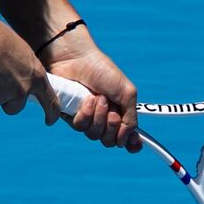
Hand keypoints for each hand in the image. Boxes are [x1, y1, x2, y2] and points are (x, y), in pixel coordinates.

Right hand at [0, 7, 58, 123]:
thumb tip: (17, 80)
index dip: (51, 113)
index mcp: (36, 77)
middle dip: (9, 100)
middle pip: (16, 106)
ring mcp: (3, 96)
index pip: (50, 102)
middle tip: (0, 83)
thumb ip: (23, 71)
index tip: (50, 120)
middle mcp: (22, 90)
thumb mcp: (21, 53)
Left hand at [39, 28, 141, 152]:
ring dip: (99, 117)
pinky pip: (79, 127)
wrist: (77, 59)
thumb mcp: (127, 93)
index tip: (134, 144)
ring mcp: (86, 117)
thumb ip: (131, 118)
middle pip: (109, 140)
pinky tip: (86, 99)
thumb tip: (127, 140)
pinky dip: (86, 114)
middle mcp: (102, 117)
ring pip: (94, 135)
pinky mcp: (70, 115)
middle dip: (112, 126)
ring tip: (97, 98)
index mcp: (118, 111)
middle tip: (111, 110)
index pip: (125, 135)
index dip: (130, 143)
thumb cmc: (103, 71)